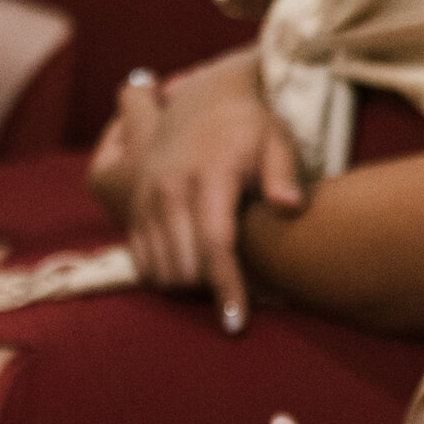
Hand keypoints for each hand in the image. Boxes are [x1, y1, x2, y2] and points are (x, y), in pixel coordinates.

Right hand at [86, 51, 305, 329]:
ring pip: (161, 269)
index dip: (226, 285)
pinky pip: (143, 261)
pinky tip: (193, 273)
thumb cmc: (250, 128)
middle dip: (211, 290)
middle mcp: (170, 187)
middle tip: (238, 296)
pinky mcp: (133, 209)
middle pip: (186, 265)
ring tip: (219, 283)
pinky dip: (166, 276)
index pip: (215, 242)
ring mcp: (147, 199)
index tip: (236, 321)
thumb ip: (283, 172)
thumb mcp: (276, 140)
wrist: (202, 101)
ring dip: (189, 286)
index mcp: (208, 173)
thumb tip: (289, 206)